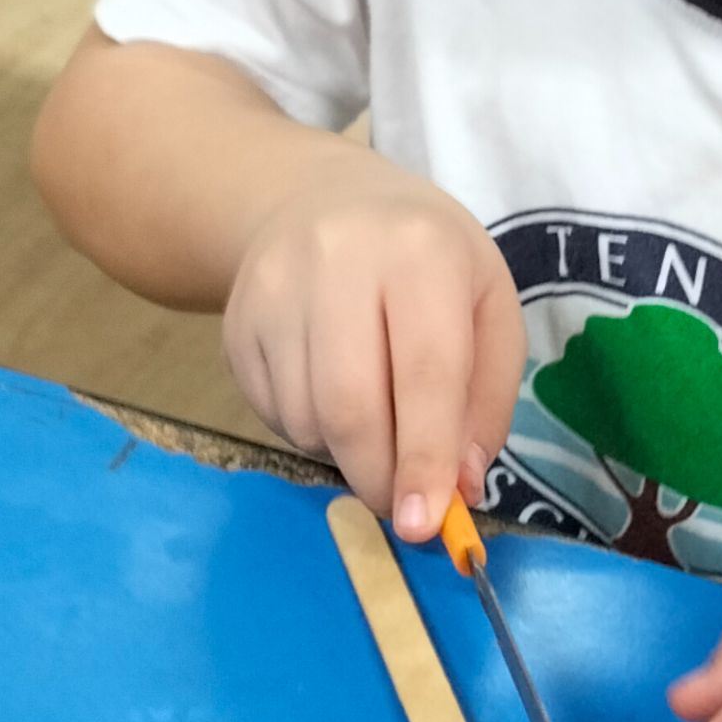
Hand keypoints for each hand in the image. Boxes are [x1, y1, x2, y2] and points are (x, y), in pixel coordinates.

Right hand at [222, 152, 524, 541]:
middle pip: (351, 404)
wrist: (316, 199)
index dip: (426, 456)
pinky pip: (270, 412)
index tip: (426, 522)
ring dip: (346, 453)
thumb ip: (486, 398)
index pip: (425, 371)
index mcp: (421, 251)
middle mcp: (340, 260)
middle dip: (380, 475)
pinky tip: (331, 394)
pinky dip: (309, 431)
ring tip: (374, 422)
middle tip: (402, 506)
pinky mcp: (236, 321)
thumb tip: (460, 487)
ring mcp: (275, 289)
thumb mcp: (486, 305)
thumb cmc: (424, 259)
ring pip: (306, 417)